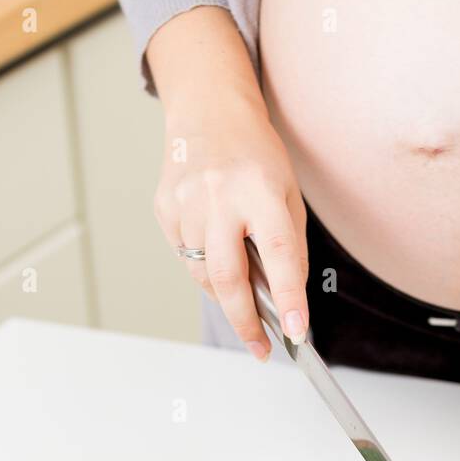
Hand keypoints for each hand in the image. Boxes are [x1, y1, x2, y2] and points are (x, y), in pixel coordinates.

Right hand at [154, 97, 307, 359]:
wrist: (208, 112)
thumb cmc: (255, 155)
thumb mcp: (288, 194)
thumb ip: (289, 247)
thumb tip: (286, 301)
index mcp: (260, 190)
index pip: (279, 254)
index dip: (288, 298)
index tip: (295, 333)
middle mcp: (219, 197)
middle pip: (228, 278)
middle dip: (245, 322)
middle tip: (261, 348)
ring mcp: (185, 203)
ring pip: (204, 274)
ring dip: (226, 295)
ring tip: (242, 294)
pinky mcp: (164, 209)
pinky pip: (186, 257)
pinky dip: (205, 267)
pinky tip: (215, 249)